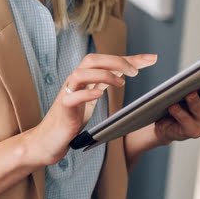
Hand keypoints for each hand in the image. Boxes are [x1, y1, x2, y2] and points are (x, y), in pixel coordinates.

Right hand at [27, 53, 157, 165]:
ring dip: (103, 75)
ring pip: (80, 73)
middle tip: (135, 72)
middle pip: (91, 60)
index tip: (151, 58)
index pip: (106, 61)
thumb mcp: (91, 97)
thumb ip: (104, 83)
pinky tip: (99, 95)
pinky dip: (86, 93)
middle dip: (115, 61)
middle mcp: (74, 82)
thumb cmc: (70, 119)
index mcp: (83, 78)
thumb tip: (124, 72)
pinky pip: (72, 97)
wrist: (47, 139)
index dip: (129, 58)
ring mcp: (67, 94)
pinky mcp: (63, 109)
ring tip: (120, 83)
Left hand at [154, 61, 199, 144]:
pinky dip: (180, 113)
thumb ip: (190, 73)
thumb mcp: (186, 84)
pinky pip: (187, 122)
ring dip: (196, 102)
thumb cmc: (179, 99)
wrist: (166, 123)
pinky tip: (173, 106)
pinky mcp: (193, 131)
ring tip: (189, 94)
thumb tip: (160, 56)